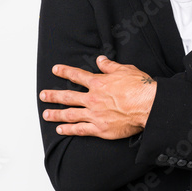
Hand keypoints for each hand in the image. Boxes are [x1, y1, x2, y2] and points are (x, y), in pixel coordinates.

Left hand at [39, 55, 156, 138]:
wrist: (148, 106)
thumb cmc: (140, 88)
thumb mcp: (125, 70)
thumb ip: (110, 66)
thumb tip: (100, 60)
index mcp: (98, 83)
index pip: (77, 75)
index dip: (65, 71)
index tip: (55, 70)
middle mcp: (92, 98)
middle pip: (68, 96)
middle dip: (53, 95)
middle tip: (43, 95)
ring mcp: (94, 114)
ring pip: (70, 114)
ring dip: (56, 114)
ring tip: (46, 114)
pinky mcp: (100, 129)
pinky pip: (80, 130)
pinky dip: (69, 130)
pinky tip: (60, 130)